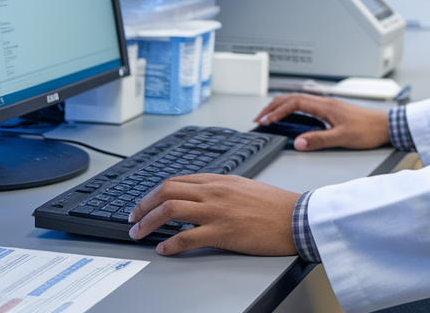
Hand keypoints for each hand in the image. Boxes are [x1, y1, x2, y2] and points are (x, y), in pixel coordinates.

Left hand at [127, 174, 299, 255]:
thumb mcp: (244, 187)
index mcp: (219, 180)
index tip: (144, 203)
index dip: (154, 193)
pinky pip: (186, 237)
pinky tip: (163, 248)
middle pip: (167, 191)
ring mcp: (217, 211)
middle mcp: (214, 191)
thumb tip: (201, 197)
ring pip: (170, 210)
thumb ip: (221, 189)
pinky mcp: (222, 232)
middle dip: (143, 205)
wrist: (297, 217)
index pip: (177, 181)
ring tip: (138, 233)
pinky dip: (170, 244)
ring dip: (148, 222)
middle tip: (132, 218)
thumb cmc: (275, 205)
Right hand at [254, 94, 390, 150]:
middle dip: (273, 107)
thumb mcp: (342, 138)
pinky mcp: (332, 111)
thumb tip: (298, 142)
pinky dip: (293, 111)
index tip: (265, 120)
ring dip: (282, 107)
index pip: (294, 103)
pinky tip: (291, 118)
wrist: (386, 126)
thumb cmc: (368, 130)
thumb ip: (319, 140)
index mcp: (325, 106)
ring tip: (270, 117)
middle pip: (292, 99)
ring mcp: (328, 106)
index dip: (277, 111)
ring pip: (299, 102)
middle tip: (259, 118)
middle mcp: (325, 102)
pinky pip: (306, 106)